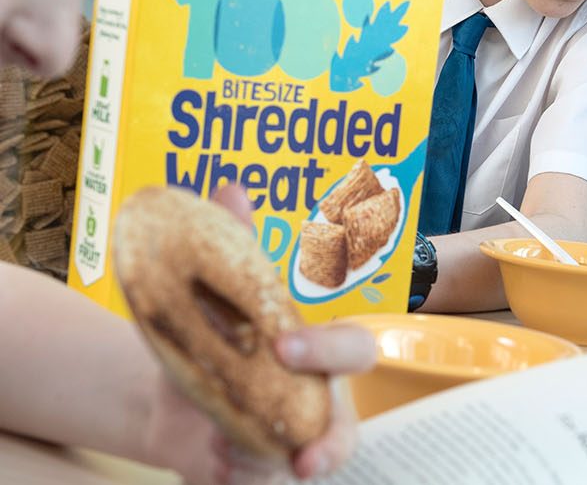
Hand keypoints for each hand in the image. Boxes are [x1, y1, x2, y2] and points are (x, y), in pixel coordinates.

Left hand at [141, 185, 376, 482]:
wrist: (175, 395)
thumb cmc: (219, 337)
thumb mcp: (224, 293)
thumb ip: (235, 245)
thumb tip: (229, 189)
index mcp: (317, 356)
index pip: (352, 350)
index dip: (327, 348)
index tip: (284, 344)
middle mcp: (315, 405)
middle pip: (346, 430)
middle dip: (332, 443)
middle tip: (302, 457)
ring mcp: (289, 448)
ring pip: (304, 469)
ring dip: (267, 469)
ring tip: (226, 456)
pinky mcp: (256, 477)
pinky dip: (234, 478)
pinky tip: (210, 464)